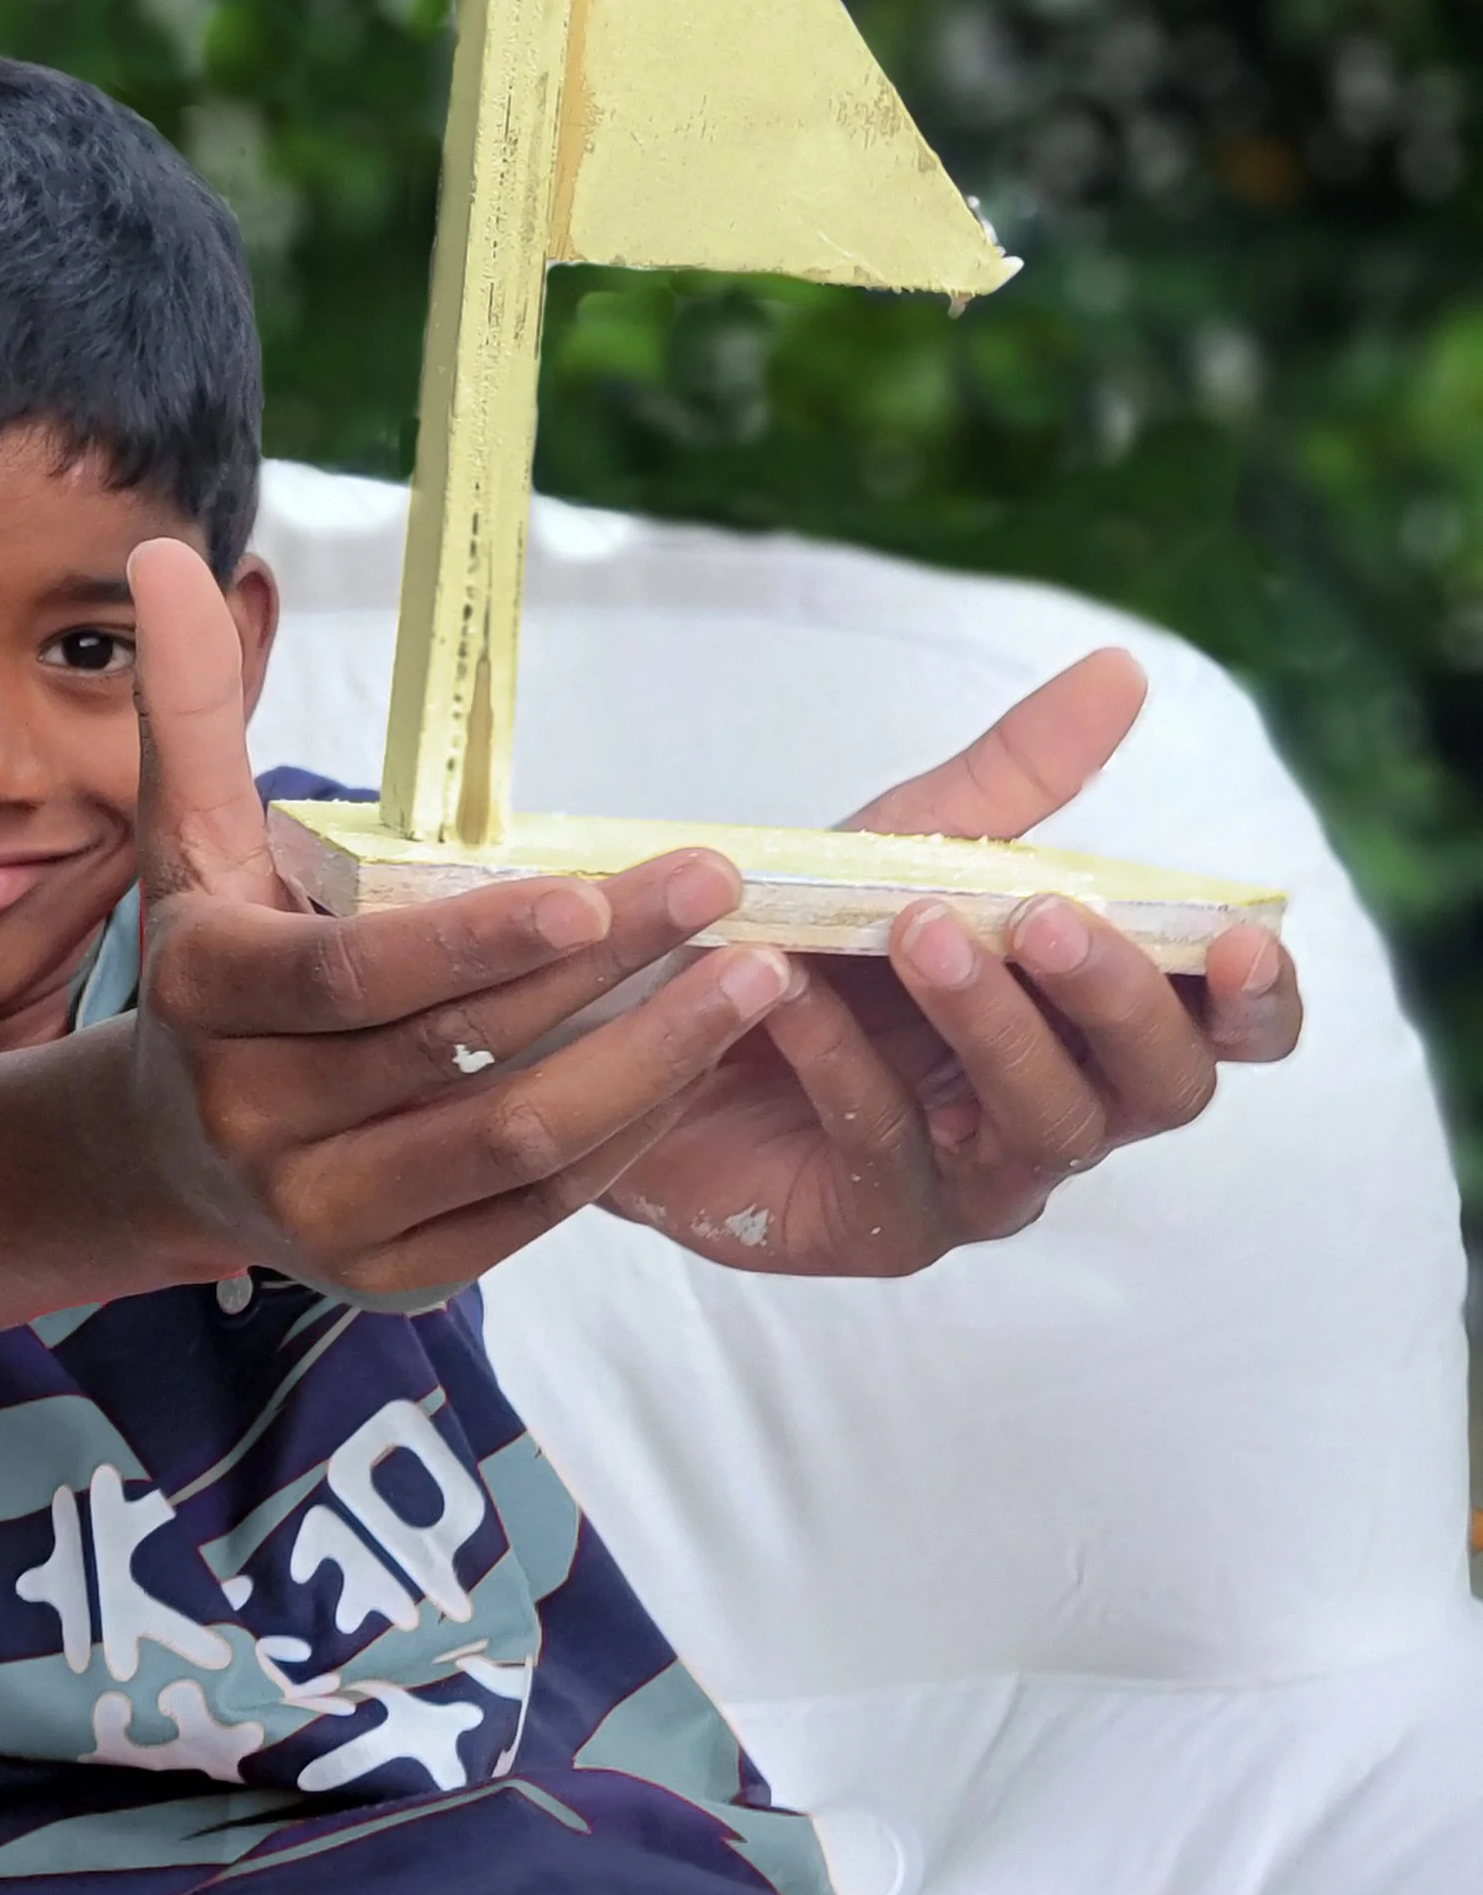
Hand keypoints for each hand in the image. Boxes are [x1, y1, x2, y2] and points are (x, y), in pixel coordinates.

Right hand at [126, 538, 795, 1301]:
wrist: (172, 1147)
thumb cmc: (220, 955)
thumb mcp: (188, 835)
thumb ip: (193, 700)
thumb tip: (163, 550)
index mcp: (209, 998)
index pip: (358, 976)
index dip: (478, 938)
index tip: (592, 885)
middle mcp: (253, 1123)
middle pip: (459, 1053)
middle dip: (605, 972)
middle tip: (717, 887)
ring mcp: (324, 1217)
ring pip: (516, 1142)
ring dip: (650, 1060)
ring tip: (755, 978)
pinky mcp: (394, 1277)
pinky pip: (535, 1208)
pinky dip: (627, 1133)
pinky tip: (700, 1058)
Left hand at [604, 647, 1304, 1276]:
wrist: (639, 1019)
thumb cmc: (806, 931)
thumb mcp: (907, 841)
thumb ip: (1016, 776)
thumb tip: (1120, 670)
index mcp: (1091, 1020)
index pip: (1223, 1031)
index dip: (1255, 998)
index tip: (1240, 939)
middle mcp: (1060, 1109)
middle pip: (1158, 1086)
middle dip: (1112, 995)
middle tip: (1041, 913)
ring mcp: (978, 1180)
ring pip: (1043, 1126)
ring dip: (991, 1022)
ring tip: (918, 930)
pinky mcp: (880, 1224)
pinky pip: (890, 1151)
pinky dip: (845, 1063)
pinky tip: (792, 993)